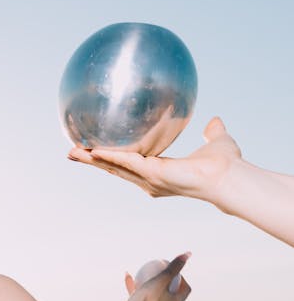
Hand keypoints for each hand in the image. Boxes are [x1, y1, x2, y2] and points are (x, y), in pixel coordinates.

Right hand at [67, 117, 241, 203]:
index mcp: (159, 172)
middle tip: (72, 152)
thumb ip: (212, 131)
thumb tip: (214, 120)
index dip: (112, 158)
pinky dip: (110, 156)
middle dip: (92, 161)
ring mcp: (149, 179)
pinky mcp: (153, 174)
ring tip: (71, 151)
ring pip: (114, 167)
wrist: (229, 176)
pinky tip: (93, 150)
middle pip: (114, 169)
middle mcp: (150, 180)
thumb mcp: (216, 141)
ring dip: (92, 160)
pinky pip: (127, 162)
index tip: (96, 151)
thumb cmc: (225, 165)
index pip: (129, 164)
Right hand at [117, 252, 190, 300]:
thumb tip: (188, 253)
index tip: (174, 271)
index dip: (182, 279)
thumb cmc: (148, 298)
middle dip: (168, 283)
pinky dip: (136, 289)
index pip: (185, 290)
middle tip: (161, 273)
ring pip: (154, 296)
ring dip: (149, 285)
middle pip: (172, 294)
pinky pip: (141, 299)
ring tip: (142, 274)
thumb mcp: (162, 279)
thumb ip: (174, 267)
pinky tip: (128, 276)